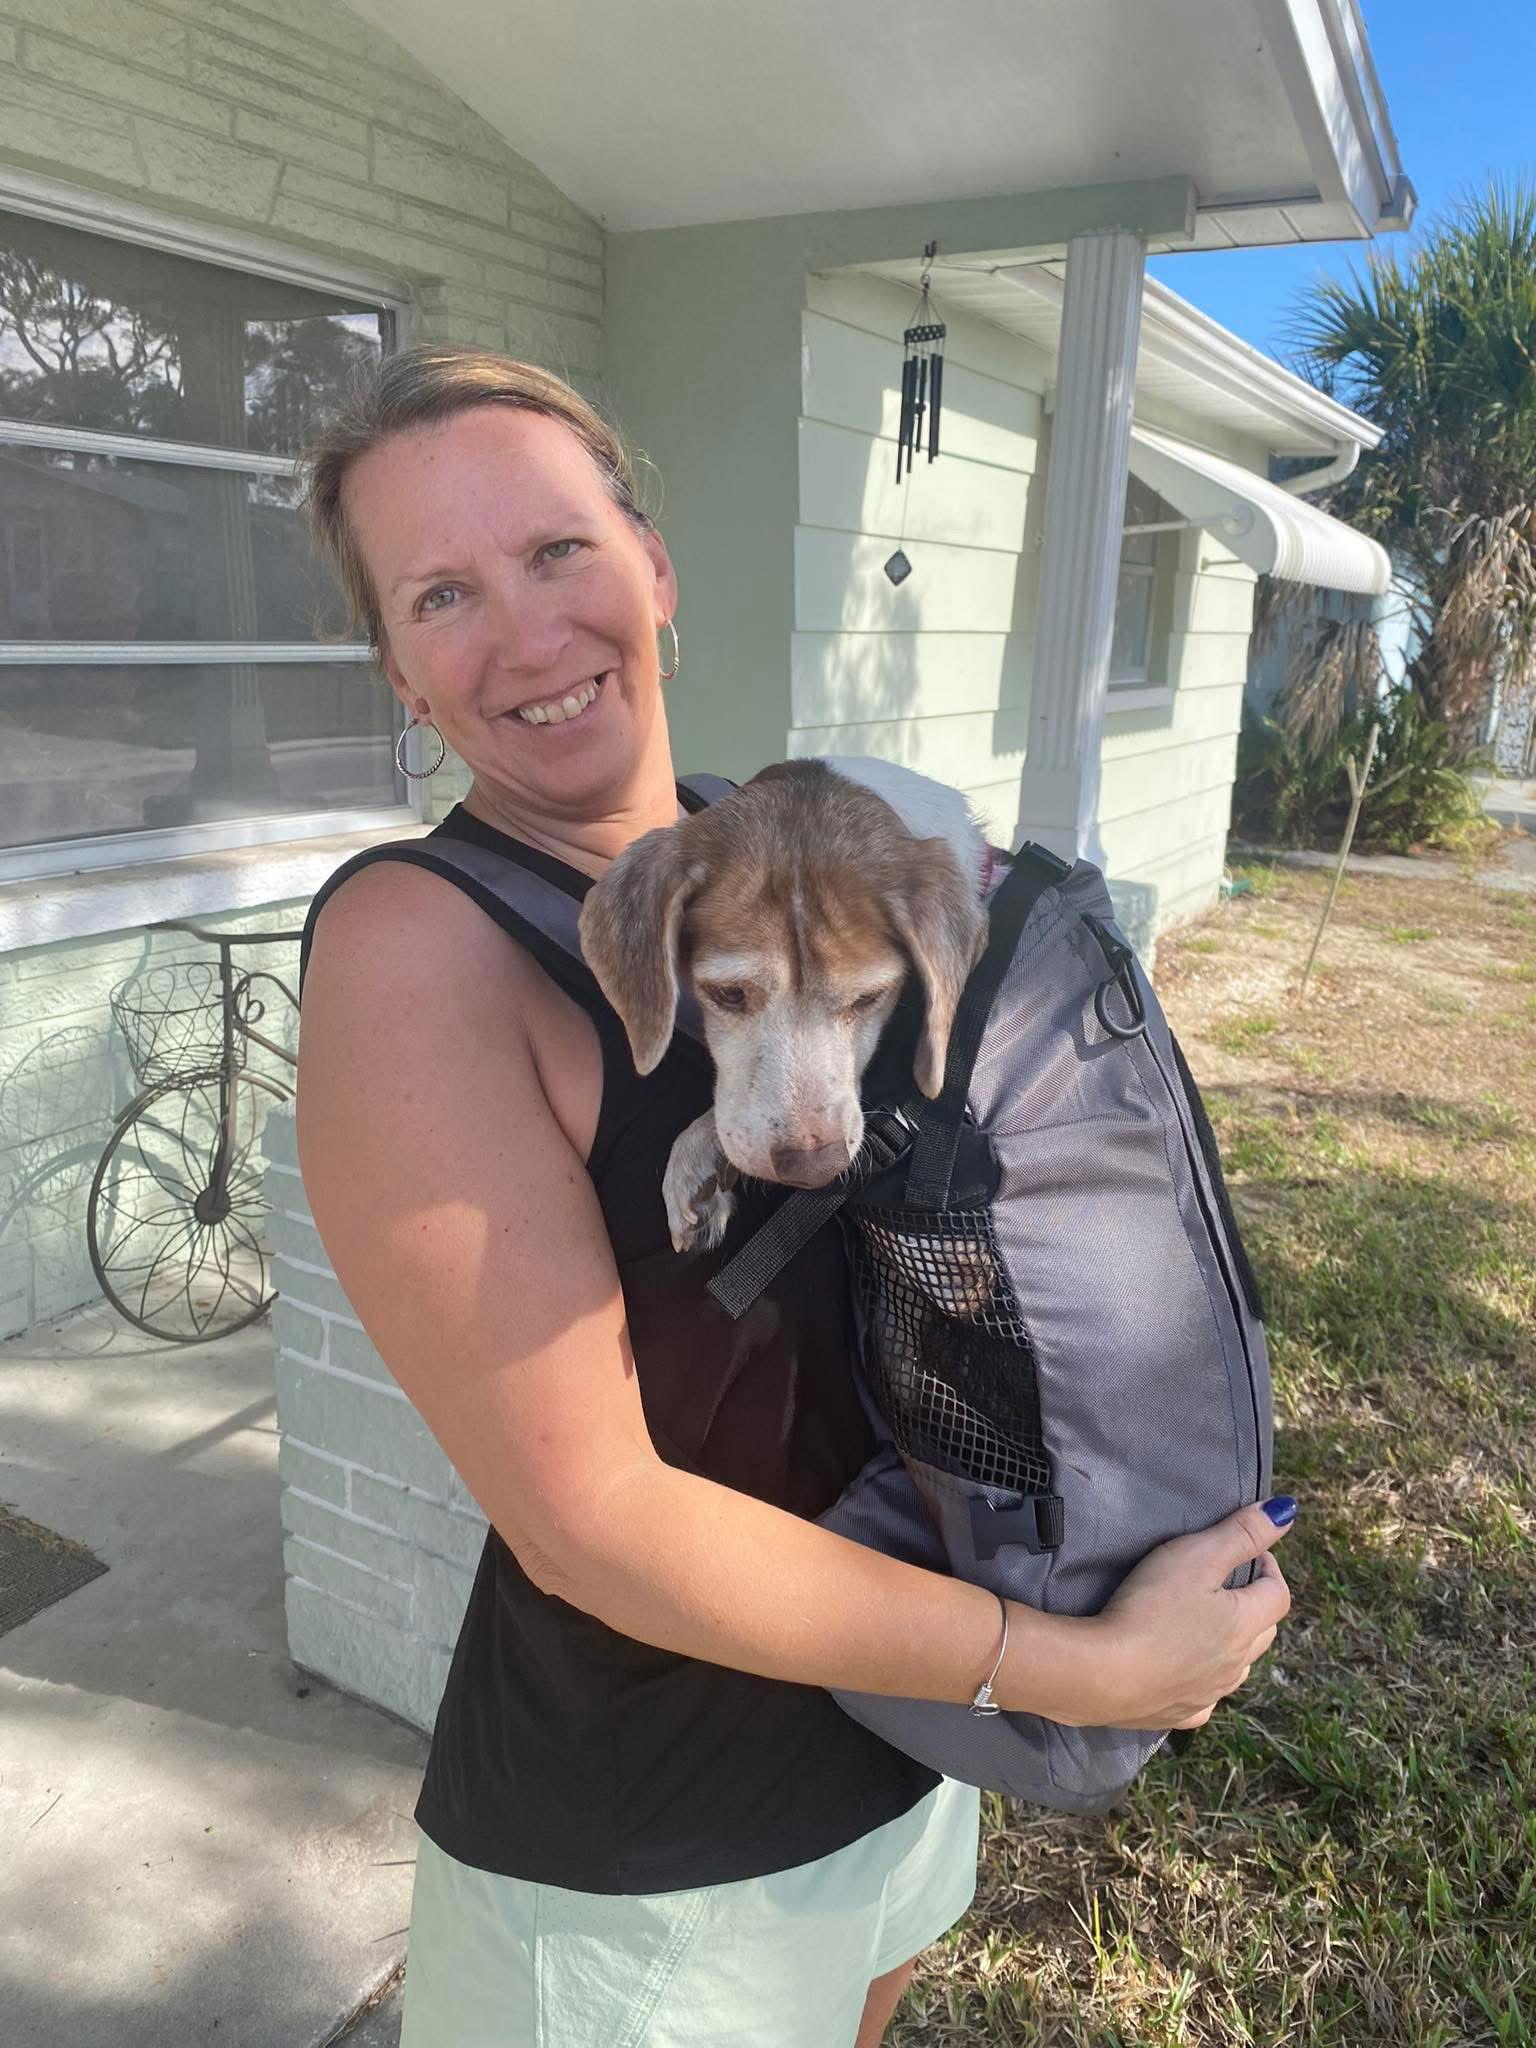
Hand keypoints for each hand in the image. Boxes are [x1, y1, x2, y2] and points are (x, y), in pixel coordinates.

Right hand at [1044, 1500, 1293, 1729]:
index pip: (1278, 1594)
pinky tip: (1186, 1673)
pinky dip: (1204, 1680)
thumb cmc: (1150, 1606)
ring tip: (1206, 1623)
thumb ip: (1242, 1533)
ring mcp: (1211, 1694)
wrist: (1103, 1675)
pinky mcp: (1182, 1714)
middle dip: (1255, 1604)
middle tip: (1229, 1583)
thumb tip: (1287, 1511)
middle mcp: (1236, 1664)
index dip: (1270, 1568)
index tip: (1251, 1553)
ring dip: (1234, 1643)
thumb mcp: (1196, 1555)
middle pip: (1264, 1631)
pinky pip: (1206, 1698)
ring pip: (1238, 1666)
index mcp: (1244, 1623)